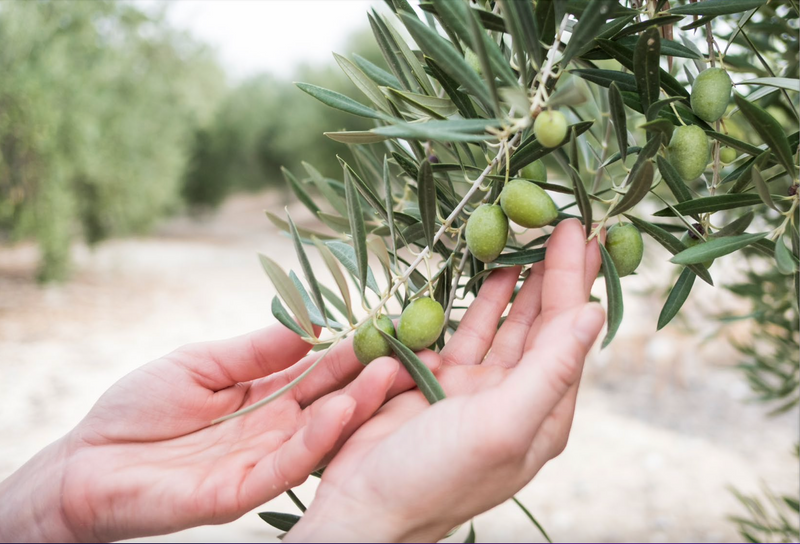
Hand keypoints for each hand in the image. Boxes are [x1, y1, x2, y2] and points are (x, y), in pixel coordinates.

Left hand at [0, 323, 434, 541]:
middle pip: (329, 403)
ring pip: (318, 436)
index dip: (348, 352)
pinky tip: (339, 412)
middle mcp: (272, 431)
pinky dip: (315, 440)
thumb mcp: (201, 364)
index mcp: (264, 397)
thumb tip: (308, 322)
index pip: (317, 373)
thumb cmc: (138, 408)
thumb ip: (254, 351)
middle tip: (405, 351)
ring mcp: (259, 463)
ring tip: (387, 375)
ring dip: (354, 407)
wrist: (85, 462)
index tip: (383, 327)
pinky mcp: (241, 493)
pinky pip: (286, 467)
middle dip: (366, 378)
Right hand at [286, 219, 604, 542]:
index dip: (576, 281)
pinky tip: (489, 271)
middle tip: (565, 223)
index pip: (568, 334)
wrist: (364, 504)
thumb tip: (596, 314)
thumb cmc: (436, 475)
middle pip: (543, 323)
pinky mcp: (440, 379)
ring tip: (530, 238)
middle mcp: (517, 398)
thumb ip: (550, 370)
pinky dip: (480, 301)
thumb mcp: (502, 425)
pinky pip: (468, 330)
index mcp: (543, 413)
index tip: (583, 233)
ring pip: (507, 323)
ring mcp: (478, 388)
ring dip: (520, 282)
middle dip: (555, 274)